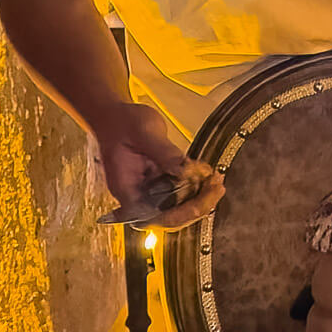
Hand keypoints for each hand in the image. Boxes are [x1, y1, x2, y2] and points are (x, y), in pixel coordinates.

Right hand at [94, 103, 224, 229]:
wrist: (114, 116)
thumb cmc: (121, 122)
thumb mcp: (143, 132)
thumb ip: (164, 152)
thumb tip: (185, 170)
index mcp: (126, 189)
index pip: (154, 216)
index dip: (180, 214)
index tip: (200, 201)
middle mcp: (137, 195)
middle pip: (170, 216)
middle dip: (196, 206)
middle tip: (217, 189)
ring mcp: (149, 190)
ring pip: (178, 206)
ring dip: (200, 197)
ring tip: (217, 182)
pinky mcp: (160, 182)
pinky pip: (181, 192)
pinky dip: (197, 186)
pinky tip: (210, 176)